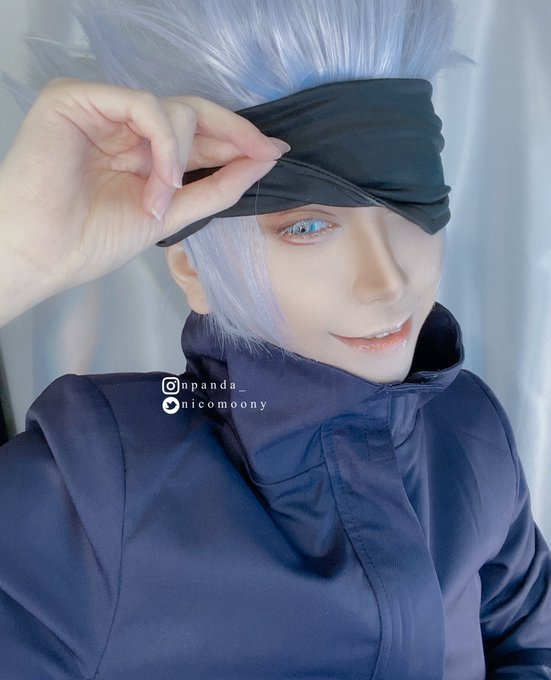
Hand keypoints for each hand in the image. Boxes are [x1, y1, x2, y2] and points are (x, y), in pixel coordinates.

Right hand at [0, 78, 285, 324]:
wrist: (43, 254)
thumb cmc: (93, 240)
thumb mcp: (170, 214)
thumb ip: (214, 187)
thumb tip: (263, 162)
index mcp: (140, 151)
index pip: (196, 133)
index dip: (236, 139)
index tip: (273, 153)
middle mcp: (123, 125)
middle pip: (192, 112)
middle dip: (233, 132)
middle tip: (264, 152)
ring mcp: (101, 109)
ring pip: (172, 109)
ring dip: (182, 157)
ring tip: (164, 199)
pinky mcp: (77, 98)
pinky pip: (144, 106)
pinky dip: (162, 144)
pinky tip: (159, 181)